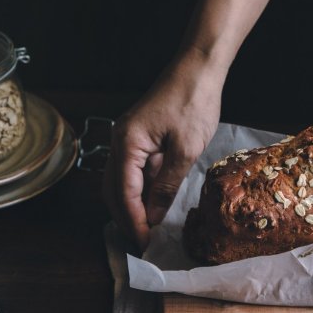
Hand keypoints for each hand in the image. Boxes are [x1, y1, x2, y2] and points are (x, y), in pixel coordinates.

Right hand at [103, 48, 222, 249]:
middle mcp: (120, 142)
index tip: (146, 243)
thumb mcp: (185, 150)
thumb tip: (151, 216)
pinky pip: (136, 170)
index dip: (134, 221)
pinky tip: (155, 202)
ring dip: (133, 205)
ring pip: (123, 181)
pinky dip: (143, 189)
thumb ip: (166, 185)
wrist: (198, 69)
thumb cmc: (193, 103)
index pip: (124, 194)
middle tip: (144, 241)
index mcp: (126, 144)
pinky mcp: (140, 137)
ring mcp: (129, 138)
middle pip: (114, 190)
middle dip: (127, 217)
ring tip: (149, 227)